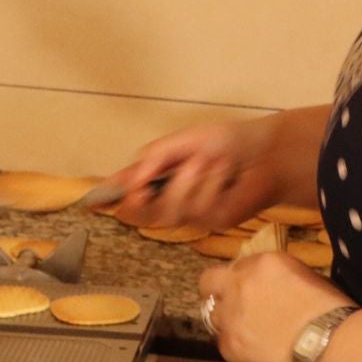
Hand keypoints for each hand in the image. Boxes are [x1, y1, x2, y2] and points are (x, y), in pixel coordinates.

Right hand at [109, 117, 284, 230]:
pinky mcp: (214, 221)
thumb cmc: (227, 141)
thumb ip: (155, 157)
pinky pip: (199, 209)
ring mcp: (192, 214)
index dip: (108, 200)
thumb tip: (131, 179)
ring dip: (188, 182)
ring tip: (207, 161)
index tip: (94, 202)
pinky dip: (211, 185)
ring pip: (171, 212)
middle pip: (141, 214)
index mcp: (160, 177)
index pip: (127, 193)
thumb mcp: (185, 140)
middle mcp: (172, 198)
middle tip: (143, 186)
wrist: (266, 151)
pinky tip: (226, 173)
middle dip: (142, 198)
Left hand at [197, 253, 353, 361]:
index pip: (239, 265)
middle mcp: (238, 285)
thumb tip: (271, 289)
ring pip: (212, 315)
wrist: (330, 350)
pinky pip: (224, 342)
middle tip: (234, 305)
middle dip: (218, 291)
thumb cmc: (332, 314)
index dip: (244, 278)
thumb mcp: (306, 280)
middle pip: (209, 282)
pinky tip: (255, 352)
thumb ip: (278, 281)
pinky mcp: (229, 347)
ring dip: (227, 320)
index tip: (254, 290)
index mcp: (263, 263)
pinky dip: (236, 345)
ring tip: (248, 333)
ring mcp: (230, 317)